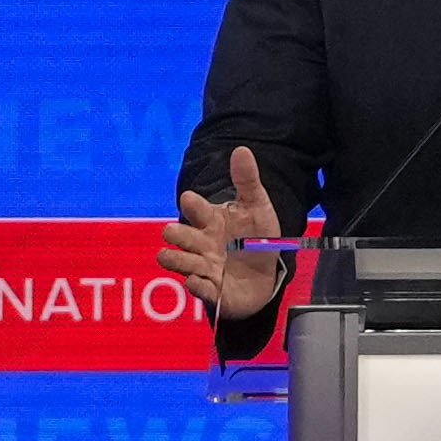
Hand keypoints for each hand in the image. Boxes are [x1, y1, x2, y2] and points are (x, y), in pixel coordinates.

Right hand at [164, 142, 291, 320]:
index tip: (190, 200)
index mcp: (210, 220)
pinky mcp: (213, 291)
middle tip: (175, 232)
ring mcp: (205, 267)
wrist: (268, 274)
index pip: (194, 207)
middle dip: (176, 233)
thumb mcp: (257, 207)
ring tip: (171, 257)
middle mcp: (202, 243)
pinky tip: (195, 280)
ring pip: (179, 262)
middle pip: (178, 235)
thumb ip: (247, 181)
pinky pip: (199, 289)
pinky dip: (195, 285)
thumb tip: (241, 150)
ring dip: (176, 259)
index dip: (191, 203)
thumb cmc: (256, 238)